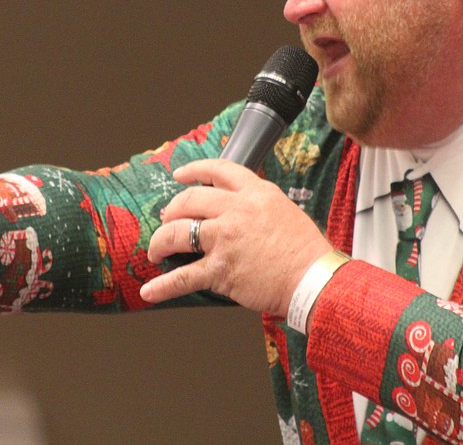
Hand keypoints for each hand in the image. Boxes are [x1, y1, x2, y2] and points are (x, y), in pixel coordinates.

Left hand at [141, 159, 333, 316]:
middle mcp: (237, 210)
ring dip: (160, 242)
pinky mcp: (220, 269)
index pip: (218, 170)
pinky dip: (162, 286)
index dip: (194, 170)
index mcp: (255, 192)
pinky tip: (149, 291)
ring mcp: (225, 239)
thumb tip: (238, 211)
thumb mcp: (283, 211)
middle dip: (171, 211)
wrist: (313, 278)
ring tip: (156, 251)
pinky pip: (183, 276)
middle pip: (189, 200)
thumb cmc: (305, 250)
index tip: (179, 175)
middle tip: (166, 221)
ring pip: (178, 232)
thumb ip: (257, 206)